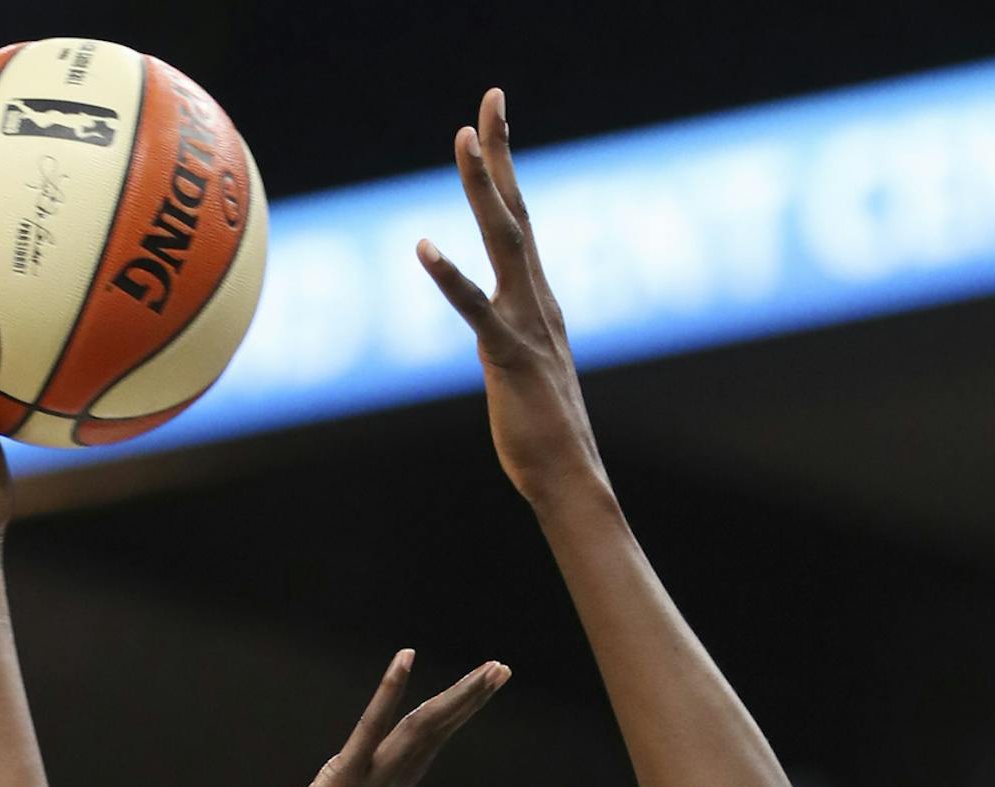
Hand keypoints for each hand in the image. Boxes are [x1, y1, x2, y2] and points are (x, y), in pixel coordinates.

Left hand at [251, 651, 508, 786]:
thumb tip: (343, 785)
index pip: (428, 747)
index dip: (454, 716)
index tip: (481, 689)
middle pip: (437, 733)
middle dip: (470, 699)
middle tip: (502, 669)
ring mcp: (370, 783)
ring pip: (421, 730)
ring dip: (456, 694)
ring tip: (489, 669)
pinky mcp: (342, 779)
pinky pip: (371, 728)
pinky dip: (389, 690)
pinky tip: (406, 658)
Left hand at [419, 90, 605, 508]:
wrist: (569, 478)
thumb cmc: (545, 436)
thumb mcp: (525, 374)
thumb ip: (512, 343)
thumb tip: (496, 336)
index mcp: (539, 302)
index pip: (521, 222)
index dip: (507, 169)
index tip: (493, 119)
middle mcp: (537, 302)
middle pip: (517, 212)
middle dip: (502, 154)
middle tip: (490, 99)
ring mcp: (526, 326)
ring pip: (505, 243)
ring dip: (485, 189)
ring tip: (464, 139)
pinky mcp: (509, 358)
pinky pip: (476, 309)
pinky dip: (450, 276)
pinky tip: (424, 246)